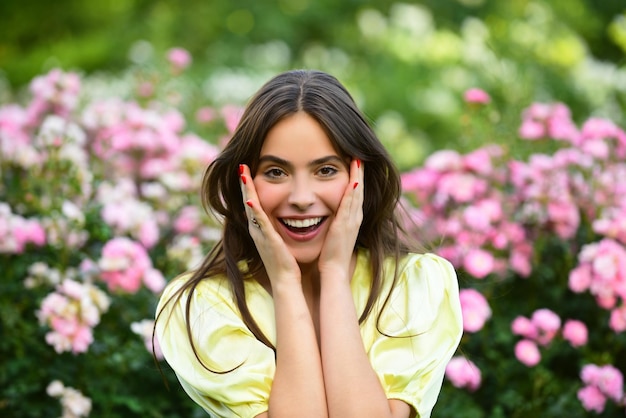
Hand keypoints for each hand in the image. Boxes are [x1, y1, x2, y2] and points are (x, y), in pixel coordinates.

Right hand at [239, 164, 301, 284]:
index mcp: (260, 228)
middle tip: (241, 166)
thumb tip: (282, 216)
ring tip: (243, 174)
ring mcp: (260, 234)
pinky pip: (260, 222)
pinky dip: (255, 210)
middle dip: (244, 184)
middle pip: (247, 201)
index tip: (247, 170)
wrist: (285, 280)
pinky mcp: (268, 240)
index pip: (252, 203)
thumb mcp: (278, 240)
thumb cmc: (285, 262)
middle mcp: (256, 229)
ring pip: (251, 208)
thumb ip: (276, 228)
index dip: (249, 187)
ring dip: (246, 191)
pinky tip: (251, 199)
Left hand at [318, 159, 363, 279]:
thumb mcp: (335, 233)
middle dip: (360, 173)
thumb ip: (335, 222)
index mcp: (352, 219)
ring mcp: (351, 221)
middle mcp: (355, 218)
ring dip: (358, 177)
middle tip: (361, 155)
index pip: (356, 194)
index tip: (355, 163)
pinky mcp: (345, 226)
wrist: (334, 270)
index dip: (357, 178)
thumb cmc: (331, 254)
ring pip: (357, 194)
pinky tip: (353, 180)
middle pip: (359, 190)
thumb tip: (330, 213)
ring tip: (358, 160)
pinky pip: (349, 205)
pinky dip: (353, 192)